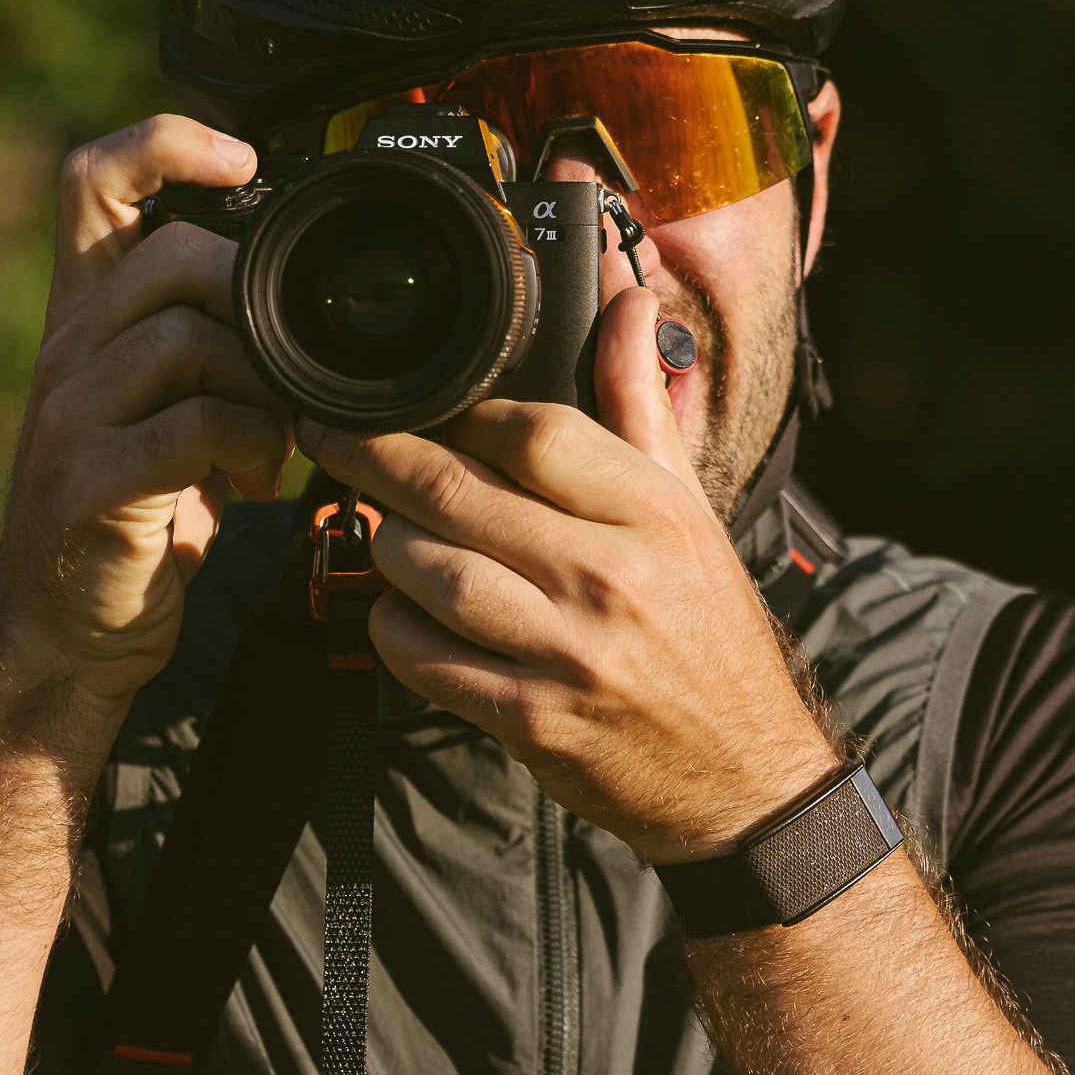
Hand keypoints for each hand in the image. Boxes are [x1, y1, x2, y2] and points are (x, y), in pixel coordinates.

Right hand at [0, 117, 293, 731]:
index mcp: (81, 324)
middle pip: (171, 255)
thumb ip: (200, 355)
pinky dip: (246, 444)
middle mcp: (65, 356)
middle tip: (288, 367)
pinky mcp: (92, 483)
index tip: (243, 162)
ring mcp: (71, 417)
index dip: (165, 143)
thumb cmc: (128, 531)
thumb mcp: (158, 422)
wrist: (62, 641)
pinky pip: (190, 424)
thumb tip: (291, 306)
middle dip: (256, 300)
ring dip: (263, 383)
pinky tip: (254, 479)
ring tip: (277, 437)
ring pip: (187, 336)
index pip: (91, 182)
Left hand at [301, 289, 836, 863]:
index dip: (459, 414)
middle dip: (374, 458)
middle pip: (455, 493)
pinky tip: (399, 611)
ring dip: (384, 545)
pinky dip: (392, 627)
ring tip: (381, 531)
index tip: (425, 409)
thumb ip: (640, 404)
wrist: (744, 778)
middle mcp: (608, 576)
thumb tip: (627, 297)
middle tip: (331, 440)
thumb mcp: (687, 512)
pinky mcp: (529, 718)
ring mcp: (565, 651)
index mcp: (651, 512)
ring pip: (427, 571)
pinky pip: (422, 658)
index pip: (532, 430)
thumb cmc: (706, 633)